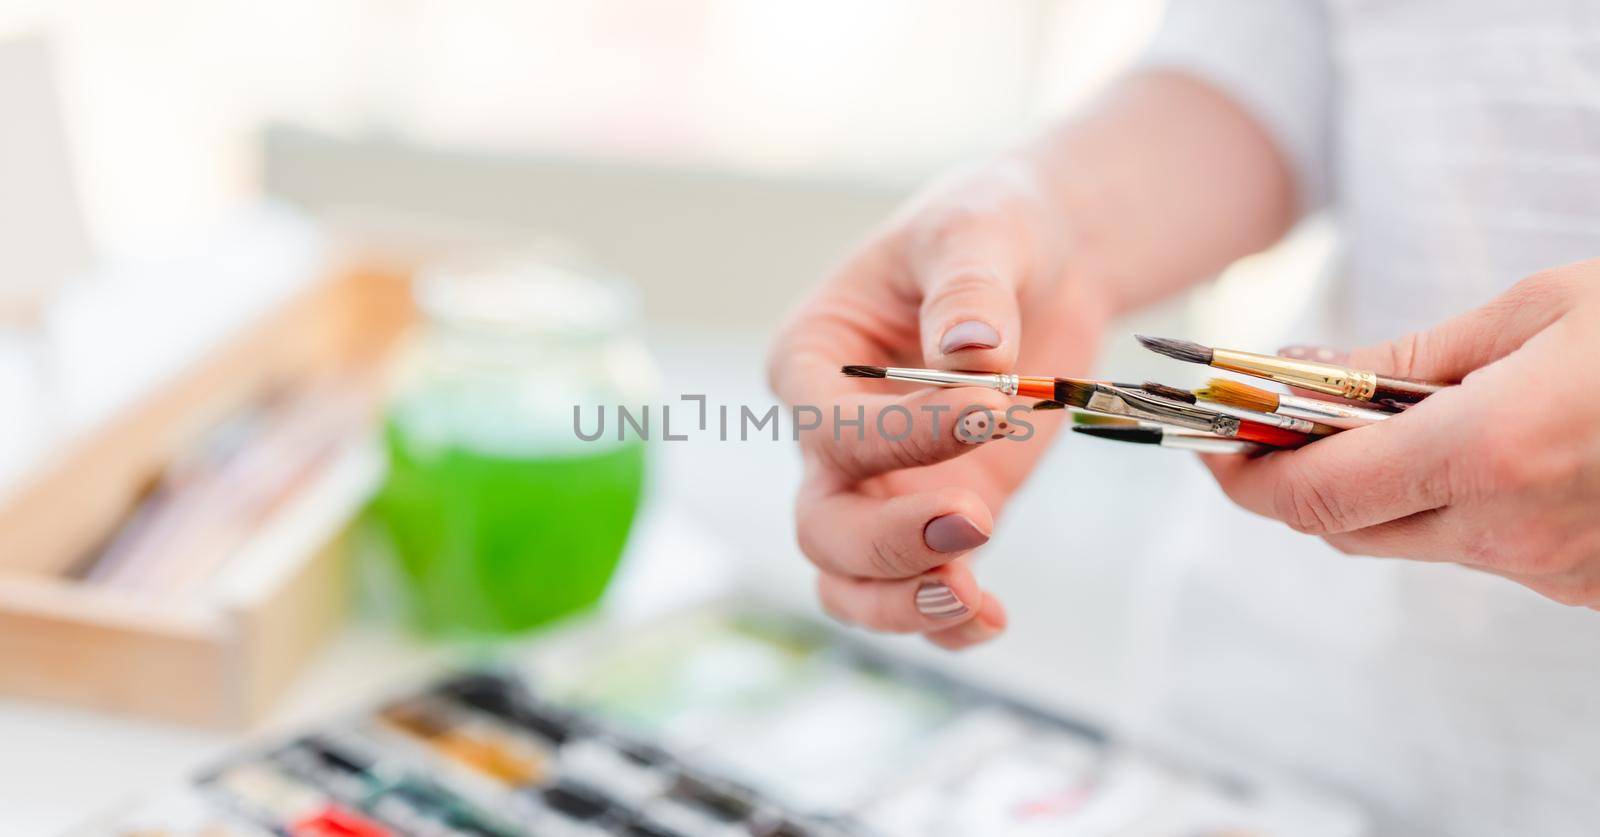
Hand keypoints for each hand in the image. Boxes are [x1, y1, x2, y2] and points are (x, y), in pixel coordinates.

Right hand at [767, 158, 1106, 648]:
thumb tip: (970, 352)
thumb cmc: (991, 228)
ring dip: (902, 604)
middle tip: (975, 520)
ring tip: (976, 604)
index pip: (828, 426)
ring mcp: (886, 485)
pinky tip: (994, 619)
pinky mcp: (944, 510)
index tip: (988, 412)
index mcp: (812, 360)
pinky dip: (949, 622)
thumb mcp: (977, 230)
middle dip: (890, 541)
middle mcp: (833, 435)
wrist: (1049, 260)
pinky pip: (922, 587)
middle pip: (823, 526)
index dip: (897, 437)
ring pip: (851, 579)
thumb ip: (968, 287)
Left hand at [1205, 262, 1599, 606]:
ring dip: (1389, 491)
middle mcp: (1510, 531)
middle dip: (1301, 481)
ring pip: (1421, 541)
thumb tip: (1319, 374)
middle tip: (1278, 429)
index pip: (1314, 493)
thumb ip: (1418, 356)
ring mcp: (1553, 571)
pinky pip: (1490, 550)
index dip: (1245, 476)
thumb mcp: (1542, 310)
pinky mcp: (1588, 586)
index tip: (1210, 446)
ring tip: (1396, 421)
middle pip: (1351, 529)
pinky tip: (1489, 450)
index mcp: (1487, 452)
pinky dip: (1464, 505)